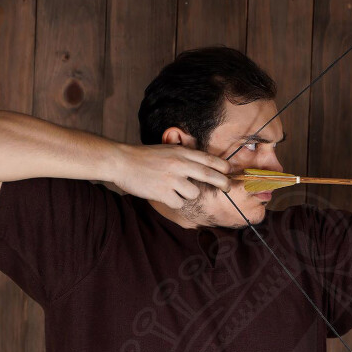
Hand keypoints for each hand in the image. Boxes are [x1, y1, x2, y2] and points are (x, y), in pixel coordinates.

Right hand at [112, 144, 231, 206]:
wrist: (122, 161)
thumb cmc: (144, 156)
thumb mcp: (166, 149)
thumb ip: (183, 154)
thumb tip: (202, 162)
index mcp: (180, 152)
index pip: (208, 159)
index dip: (222, 166)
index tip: (230, 171)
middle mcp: (179, 164)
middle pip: (208, 175)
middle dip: (222, 182)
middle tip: (228, 187)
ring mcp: (171, 179)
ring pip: (193, 193)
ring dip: (188, 194)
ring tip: (175, 189)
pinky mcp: (163, 192)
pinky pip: (178, 203)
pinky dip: (174, 202)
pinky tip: (165, 195)